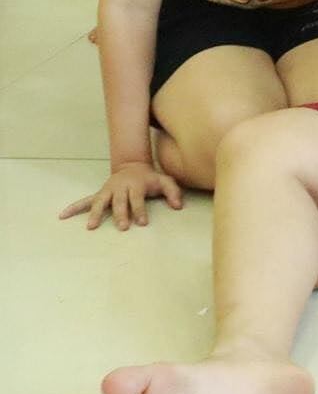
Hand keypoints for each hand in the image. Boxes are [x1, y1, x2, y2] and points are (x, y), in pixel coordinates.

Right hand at [59, 161, 183, 230]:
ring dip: (96, 213)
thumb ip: (173, 192)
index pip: (138, 199)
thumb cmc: (150, 178)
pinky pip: (84, 201)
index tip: (142, 223)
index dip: (140, 210)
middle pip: (119, 202)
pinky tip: (63, 215)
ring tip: (91, 227)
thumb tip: (178, 206)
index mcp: (136, 184)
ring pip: (100, 201)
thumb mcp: (165, 181)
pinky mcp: (99, 194)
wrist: (133, 166)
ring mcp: (108, 191)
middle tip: (122, 227)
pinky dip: (74, 208)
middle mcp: (120, 187)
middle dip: (120, 214)